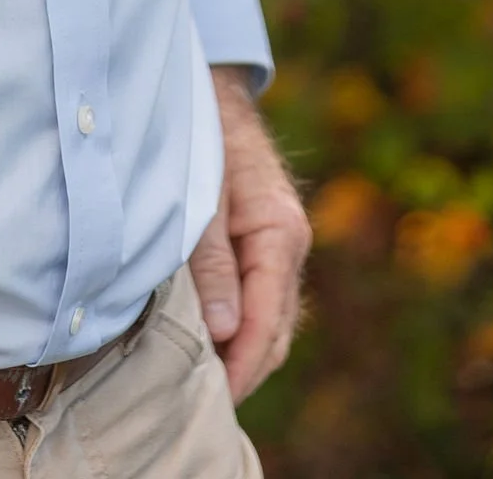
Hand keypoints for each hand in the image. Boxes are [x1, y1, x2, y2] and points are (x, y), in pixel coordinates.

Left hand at [188, 65, 310, 403]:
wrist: (213, 91)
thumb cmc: (203, 137)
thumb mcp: (201, 198)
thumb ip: (212, 263)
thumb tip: (226, 332)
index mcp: (281, 234)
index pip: (267, 321)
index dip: (242, 364)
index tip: (214, 396)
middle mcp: (291, 244)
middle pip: (277, 331)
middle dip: (245, 369)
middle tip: (201, 401)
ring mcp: (284, 246)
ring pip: (274, 321)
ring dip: (244, 353)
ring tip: (203, 381)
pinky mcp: (269, 243)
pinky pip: (263, 300)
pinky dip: (243, 327)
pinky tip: (211, 341)